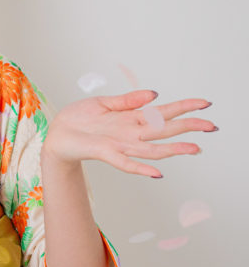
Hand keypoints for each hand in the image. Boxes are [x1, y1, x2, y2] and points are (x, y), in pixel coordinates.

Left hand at [43, 90, 215, 177]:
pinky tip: (157, 172)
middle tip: (211, 126)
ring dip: (173, 149)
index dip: (184, 107)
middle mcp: (130, 133)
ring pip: (151, 148)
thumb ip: (127, 100)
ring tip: (194, 148)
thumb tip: (154, 94)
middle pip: (164, 130)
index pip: (163, 112)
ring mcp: (119, 144)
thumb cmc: (78, 118)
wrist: (56, 133)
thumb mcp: (103, 103)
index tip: (205, 104)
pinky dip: (141, 168)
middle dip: (188, 127)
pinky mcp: (104, 152)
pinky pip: (125, 163)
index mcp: (131, 118)